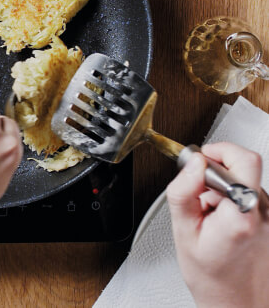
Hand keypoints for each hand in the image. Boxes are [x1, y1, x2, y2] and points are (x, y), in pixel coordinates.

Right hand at [166, 142, 268, 307]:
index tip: (201, 160)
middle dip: (216, 172)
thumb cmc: (210, 276)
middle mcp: (264, 213)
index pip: (244, 160)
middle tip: (200, 193)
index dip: (220, 151)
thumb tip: (192, 162)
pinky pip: (251, 196)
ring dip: (224, 189)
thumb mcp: (182, 231)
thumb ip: (183, 191)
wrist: (236, 304)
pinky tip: (222, 221)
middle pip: (243, 168)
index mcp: (241, 215)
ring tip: (210, 214)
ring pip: (246, 181)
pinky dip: (233, 200)